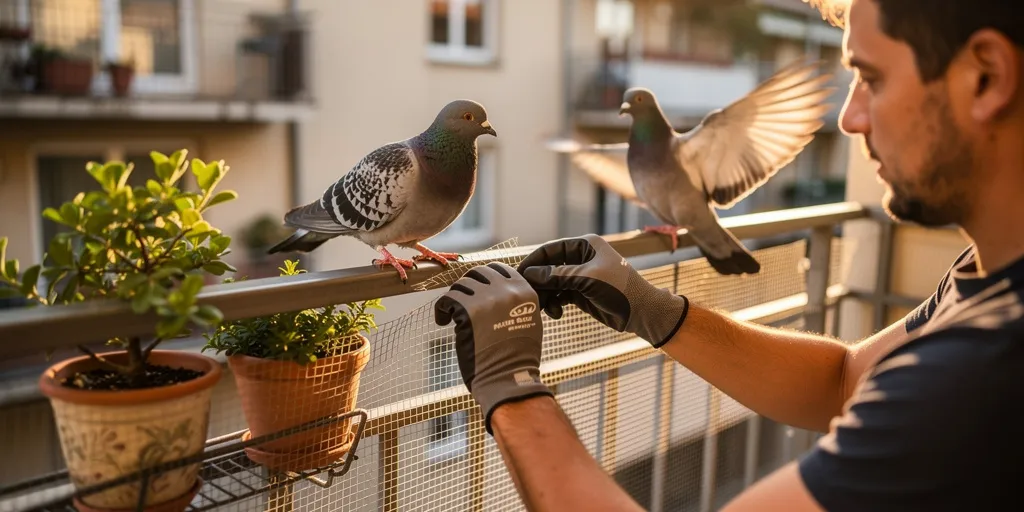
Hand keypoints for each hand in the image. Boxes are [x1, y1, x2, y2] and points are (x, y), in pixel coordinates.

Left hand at [434, 262, 552, 434]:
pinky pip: (447, 299)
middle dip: (468, 285)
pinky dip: (441, 309)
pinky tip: (443, 321)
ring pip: (461, 284)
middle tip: (463, 300)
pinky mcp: (467, 311)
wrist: (508, 378)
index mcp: (524, 292)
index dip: (485, 278)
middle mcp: (506, 290)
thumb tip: (501, 291)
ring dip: (455, 298)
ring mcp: (486, 299)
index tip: (478, 289)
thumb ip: (517, 303)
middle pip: (479, 272)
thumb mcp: (529, 322)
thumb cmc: (517, 358)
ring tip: (453, 314)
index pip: (500, 269)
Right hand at [516, 234, 688, 347]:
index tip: (518, 276)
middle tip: (529, 298)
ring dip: (545, 296)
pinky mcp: (580, 292)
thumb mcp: (588, 279)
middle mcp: (580, 258)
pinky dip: (554, 303)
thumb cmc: (620, 289)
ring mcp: (580, 276)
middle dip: (538, 283)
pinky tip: (556, 313)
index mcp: (584, 245)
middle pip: (548, 267)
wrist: (641, 312)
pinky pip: (558, 295)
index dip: (533, 262)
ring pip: (552, 283)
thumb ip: (557, 276)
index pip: (550, 250)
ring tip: (543, 309)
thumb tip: (530, 274)